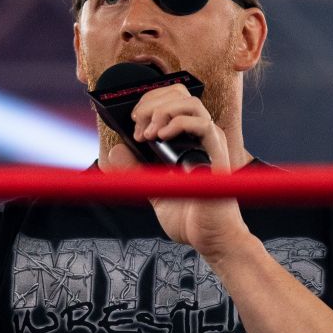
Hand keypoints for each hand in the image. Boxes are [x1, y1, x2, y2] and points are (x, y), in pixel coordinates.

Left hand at [105, 83, 252, 260]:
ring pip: (190, 102)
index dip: (148, 103)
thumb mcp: (153, 190)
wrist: (210, 239)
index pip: (170, 100)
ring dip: (162, 111)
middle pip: (179, 94)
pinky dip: (177, 124)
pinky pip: (201, 124)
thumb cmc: (190, 217)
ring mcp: (210, 143)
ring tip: (147, 134)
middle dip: (151, 102)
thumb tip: (115, 151)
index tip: (133, 122)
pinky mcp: (217, 153)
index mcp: (187, 139)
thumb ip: (135, 171)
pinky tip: (160, 138)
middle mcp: (201, 136)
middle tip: (137, 125)